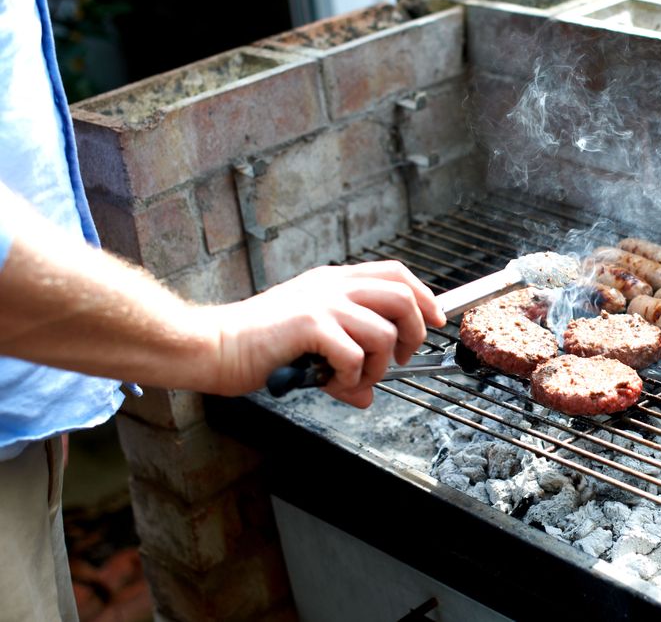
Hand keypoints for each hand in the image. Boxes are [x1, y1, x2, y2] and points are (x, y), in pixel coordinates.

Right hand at [196, 261, 445, 407]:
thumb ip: (344, 363)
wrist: (214, 346)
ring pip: (383, 332)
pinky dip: (351, 376)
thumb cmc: (257, 345)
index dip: (424, 296)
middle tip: (399, 360)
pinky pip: (355, 354)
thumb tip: (366, 396)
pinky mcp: (310, 325)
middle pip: (402, 297)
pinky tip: (329, 380)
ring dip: (378, 366)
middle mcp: (332, 286)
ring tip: (355, 379)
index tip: (436, 320)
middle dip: (412, 334)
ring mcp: (321, 303)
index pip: (395, 274)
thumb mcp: (310, 346)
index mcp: (333, 281)